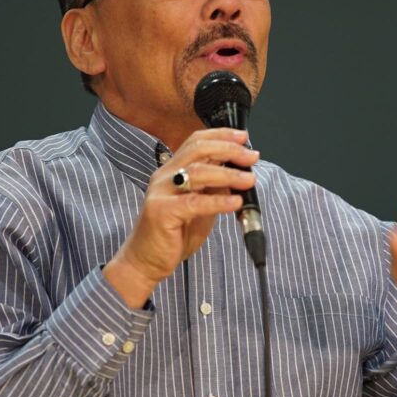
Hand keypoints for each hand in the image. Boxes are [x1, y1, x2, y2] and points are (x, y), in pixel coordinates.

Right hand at [103, 127, 258, 307]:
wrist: (145, 261)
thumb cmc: (172, 234)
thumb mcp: (200, 207)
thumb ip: (214, 190)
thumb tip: (238, 176)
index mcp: (172, 170)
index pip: (196, 142)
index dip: (221, 135)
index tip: (243, 137)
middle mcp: (164, 176)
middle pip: (198, 150)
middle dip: (228, 150)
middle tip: (251, 157)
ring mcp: (161, 192)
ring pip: (198, 173)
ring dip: (228, 175)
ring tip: (249, 180)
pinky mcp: (161, 212)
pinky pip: (194, 202)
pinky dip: (218, 201)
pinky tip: (235, 203)